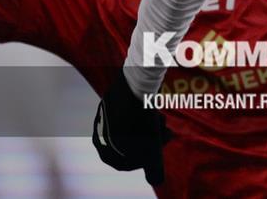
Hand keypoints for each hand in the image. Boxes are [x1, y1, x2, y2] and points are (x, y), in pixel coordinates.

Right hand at [92, 71, 168, 185]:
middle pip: (130, 143)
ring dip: (151, 127)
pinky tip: (156, 111)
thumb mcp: (150, 149)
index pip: (121, 162)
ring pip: (134, 127)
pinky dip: (145, 115)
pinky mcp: (117, 99)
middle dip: (151, 142)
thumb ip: (151, 167)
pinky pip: (133, 112)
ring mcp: (107, 114)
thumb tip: (156, 180)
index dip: (141, 163)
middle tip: (165, 135)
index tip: (155, 158)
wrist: (136, 86)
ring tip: (162, 120)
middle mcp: (100, 129)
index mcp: (100, 144)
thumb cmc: (141, 121)